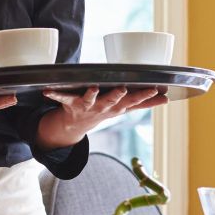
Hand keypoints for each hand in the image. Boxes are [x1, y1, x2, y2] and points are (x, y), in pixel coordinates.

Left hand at [37, 86, 167, 148]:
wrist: (75, 126)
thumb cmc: (102, 110)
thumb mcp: (123, 108)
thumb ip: (144, 103)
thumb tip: (167, 98)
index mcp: (116, 107)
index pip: (133, 102)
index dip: (144, 96)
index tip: (155, 89)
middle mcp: (102, 107)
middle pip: (112, 101)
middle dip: (118, 96)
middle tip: (124, 89)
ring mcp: (86, 106)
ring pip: (90, 99)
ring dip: (91, 95)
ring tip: (93, 88)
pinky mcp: (69, 103)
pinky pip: (61, 98)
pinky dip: (54, 94)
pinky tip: (47, 91)